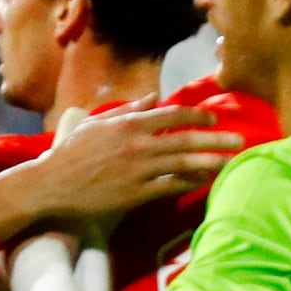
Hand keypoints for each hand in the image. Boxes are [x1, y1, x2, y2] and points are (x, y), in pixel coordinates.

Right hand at [0, 100, 239, 234]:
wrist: (50, 185)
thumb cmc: (70, 152)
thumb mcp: (96, 124)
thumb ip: (128, 109)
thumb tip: (154, 97)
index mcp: (128, 125)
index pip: (172, 115)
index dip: (198, 116)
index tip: (214, 119)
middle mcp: (137, 145)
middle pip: (186, 138)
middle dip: (217, 138)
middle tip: (240, 140)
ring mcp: (138, 170)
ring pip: (185, 163)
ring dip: (212, 161)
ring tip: (233, 162)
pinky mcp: (136, 193)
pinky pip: (172, 186)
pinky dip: (192, 182)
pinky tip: (206, 180)